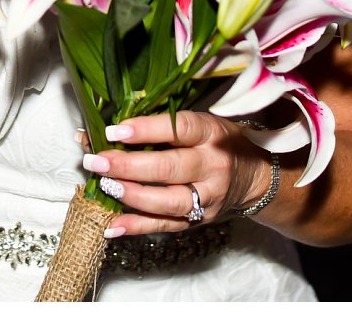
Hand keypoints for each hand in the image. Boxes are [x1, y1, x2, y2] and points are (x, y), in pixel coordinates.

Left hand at [81, 112, 272, 236]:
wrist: (254, 179)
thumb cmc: (220, 143)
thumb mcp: (202, 123)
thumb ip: (163, 124)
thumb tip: (113, 127)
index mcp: (211, 135)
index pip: (179, 130)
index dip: (146, 130)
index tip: (115, 130)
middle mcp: (212, 167)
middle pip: (169, 168)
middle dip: (128, 166)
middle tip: (97, 160)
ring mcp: (206, 198)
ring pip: (166, 202)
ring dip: (131, 195)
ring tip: (104, 186)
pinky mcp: (198, 221)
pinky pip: (164, 226)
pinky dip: (135, 227)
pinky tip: (111, 225)